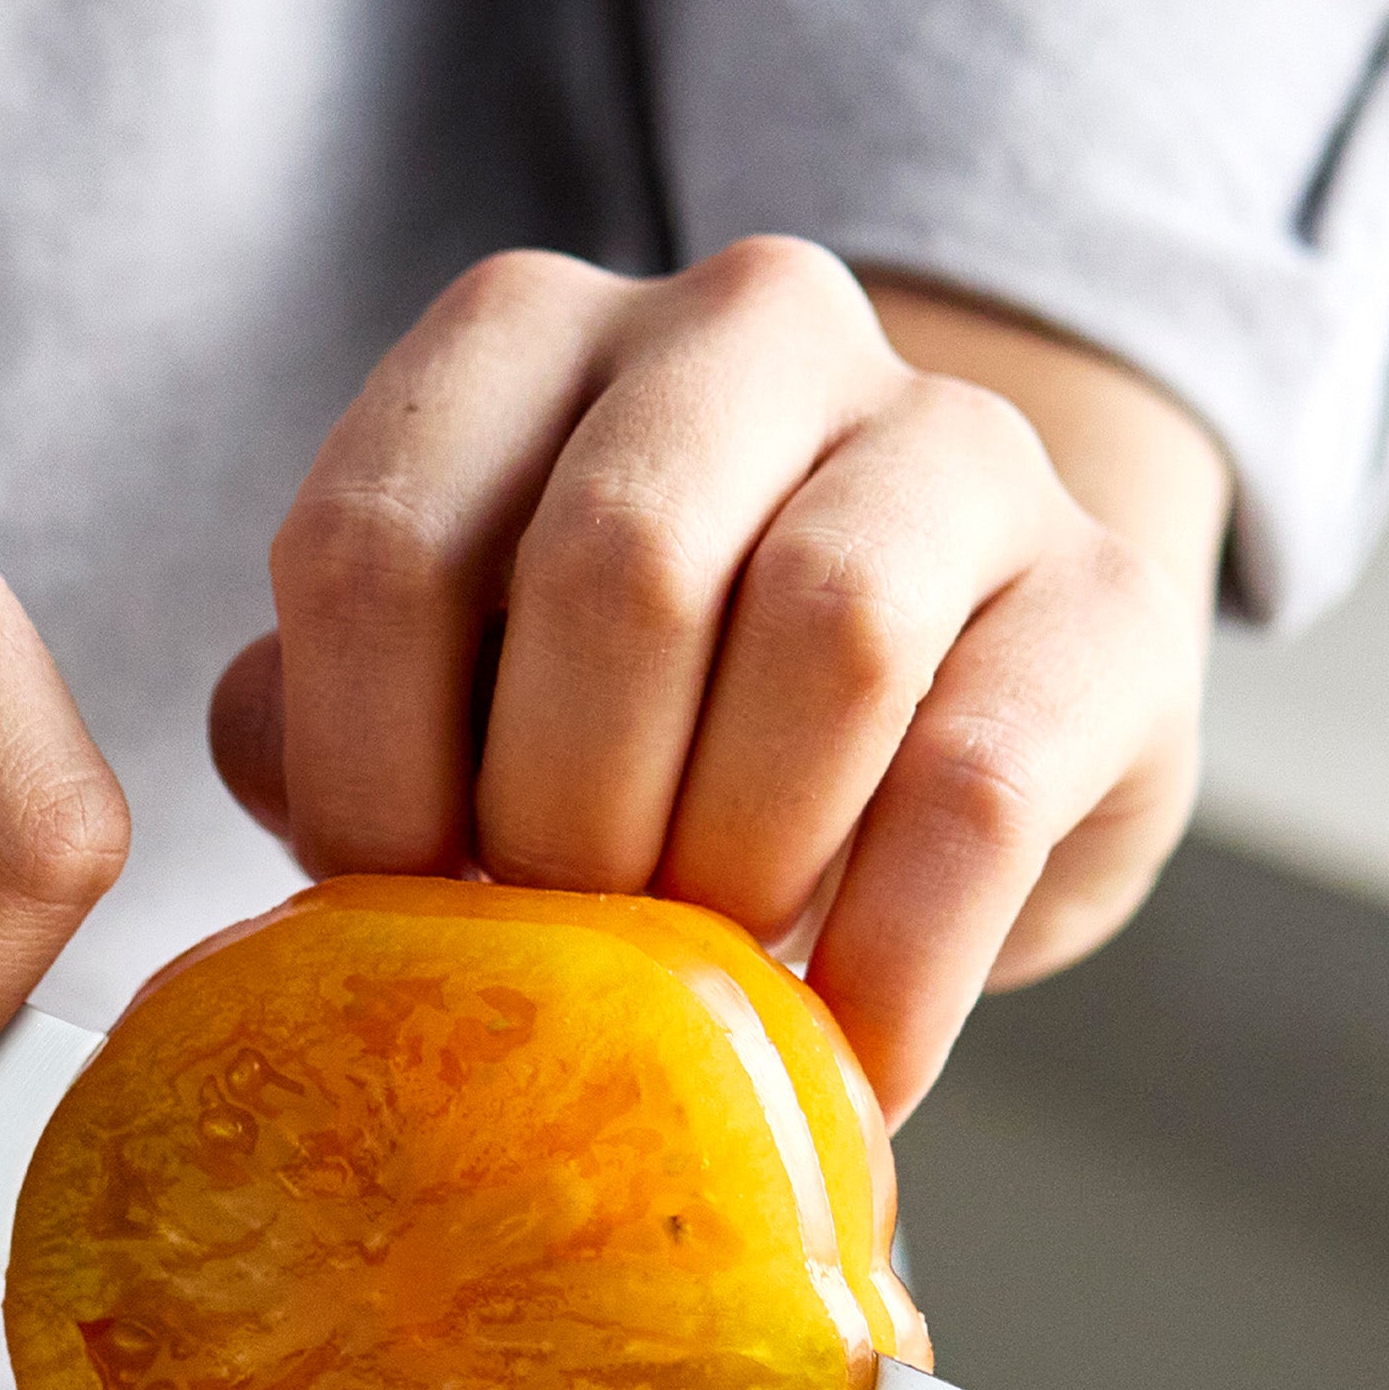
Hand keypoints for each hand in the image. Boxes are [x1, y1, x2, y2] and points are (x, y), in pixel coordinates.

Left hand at [207, 238, 1229, 1116]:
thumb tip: (280, 811)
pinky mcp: (1108, 597)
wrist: (935, 687)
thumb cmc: (642, 710)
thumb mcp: (457, 690)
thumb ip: (326, 724)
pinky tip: (839, 1060)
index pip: (379, 541)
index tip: (392, 921)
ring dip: (729, 870)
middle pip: (613, 570)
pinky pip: (982, 789)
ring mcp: (950, 439)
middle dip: (559, 825)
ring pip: (824, 635)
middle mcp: (741, 328)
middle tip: (559, 973)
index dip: (360, 777)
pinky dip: (889, 964)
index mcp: (526, 341)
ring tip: (700, 996)